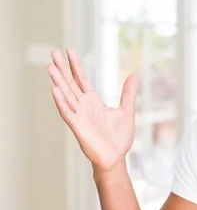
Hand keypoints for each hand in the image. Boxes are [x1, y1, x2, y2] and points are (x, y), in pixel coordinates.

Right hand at [47, 49, 138, 172]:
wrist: (116, 158)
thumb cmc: (119, 137)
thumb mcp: (126, 110)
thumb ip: (128, 93)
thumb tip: (133, 75)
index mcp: (94, 101)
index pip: (81, 79)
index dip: (76, 65)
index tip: (69, 51)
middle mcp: (84, 106)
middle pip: (70, 83)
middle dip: (62, 68)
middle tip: (53, 52)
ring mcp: (79, 116)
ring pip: (66, 95)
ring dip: (58, 82)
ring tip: (50, 67)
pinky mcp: (78, 127)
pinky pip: (67, 112)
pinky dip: (61, 101)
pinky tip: (55, 90)